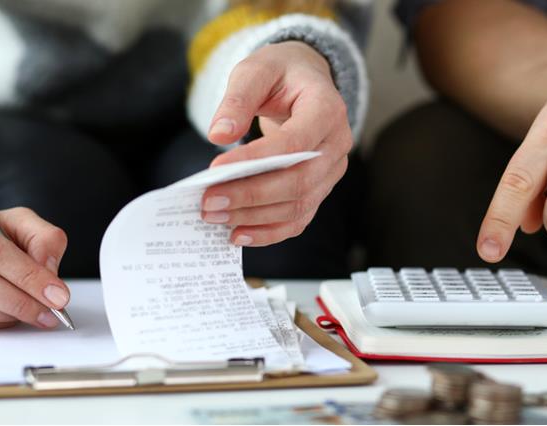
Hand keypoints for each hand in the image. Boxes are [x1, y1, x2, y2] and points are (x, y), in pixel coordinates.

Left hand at [200, 41, 351, 245]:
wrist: (305, 81)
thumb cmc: (281, 74)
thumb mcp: (256, 70)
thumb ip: (237, 98)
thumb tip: (219, 134)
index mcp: (327, 109)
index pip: (295, 144)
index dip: (257, 161)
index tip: (216, 169)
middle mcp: (337, 144)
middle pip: (298, 182)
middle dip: (250, 196)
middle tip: (209, 202)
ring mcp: (331, 171)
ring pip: (298, 206)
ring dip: (254, 217)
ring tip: (215, 216)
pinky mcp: (320, 189)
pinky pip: (298, 219)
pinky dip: (268, 232)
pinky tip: (238, 234)